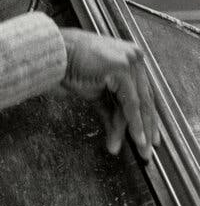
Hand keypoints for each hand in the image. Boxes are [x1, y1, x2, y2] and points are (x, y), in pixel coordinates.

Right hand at [60, 28, 159, 161]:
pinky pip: (130, 103)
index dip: (148, 117)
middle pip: (145, 99)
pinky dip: (133, 122)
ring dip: (138, 129)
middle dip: (147, 127)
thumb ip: (111, 110)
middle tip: (148, 149)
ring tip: (140, 149)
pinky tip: (135, 137)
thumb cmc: (72, 67)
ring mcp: (129, 61)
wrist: (55, 55)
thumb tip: (118, 132)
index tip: (150, 136)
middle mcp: (134, 57)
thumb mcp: (97, 92)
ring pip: (138, 103)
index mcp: (131, 58)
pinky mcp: (121, 69)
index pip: (144, 92)